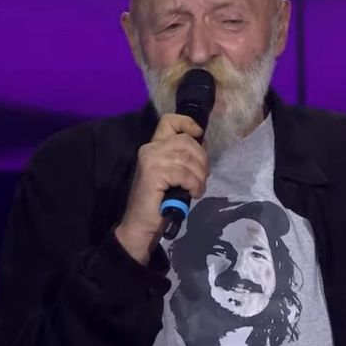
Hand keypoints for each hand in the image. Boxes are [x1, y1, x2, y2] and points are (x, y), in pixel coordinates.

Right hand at [115, 114, 207, 263]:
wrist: (142, 225)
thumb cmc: (159, 202)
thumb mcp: (174, 174)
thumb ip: (184, 158)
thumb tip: (204, 144)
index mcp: (154, 146)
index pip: (169, 121)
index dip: (188, 123)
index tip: (200, 136)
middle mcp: (150, 148)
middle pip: (187, 141)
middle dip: (202, 160)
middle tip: (201, 179)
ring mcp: (151, 159)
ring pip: (188, 158)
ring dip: (199, 176)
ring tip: (197, 189)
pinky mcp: (153, 172)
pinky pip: (184, 173)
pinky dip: (194, 184)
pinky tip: (192, 194)